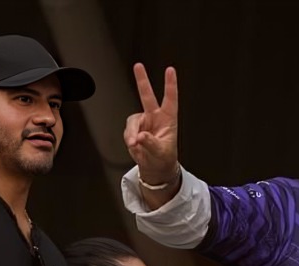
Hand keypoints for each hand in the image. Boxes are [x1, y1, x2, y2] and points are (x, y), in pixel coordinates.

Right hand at [124, 63, 179, 182]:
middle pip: (147, 96)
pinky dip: (129, 138)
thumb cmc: (164, 158)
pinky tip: (134, 146)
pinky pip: (128, 130)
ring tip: (136, 144)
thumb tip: (141, 135)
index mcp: (168, 120)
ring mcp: (144, 122)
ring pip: (133, 120)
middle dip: (142, 81)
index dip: (170, 85)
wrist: (155, 167)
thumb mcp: (161, 152)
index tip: (170, 70)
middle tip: (138, 66)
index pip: (170, 99)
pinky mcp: (134, 128)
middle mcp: (155, 117)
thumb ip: (151, 143)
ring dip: (132, 132)